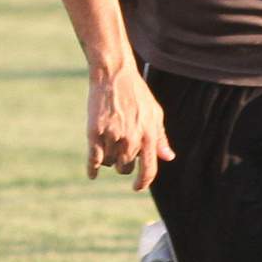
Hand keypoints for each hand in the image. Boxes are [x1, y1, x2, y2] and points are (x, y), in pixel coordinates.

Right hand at [86, 63, 173, 190]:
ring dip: (109, 159)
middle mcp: (132, 138)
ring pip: (110, 163)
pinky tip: (92, 173)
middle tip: (119, 150)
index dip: (142, 182)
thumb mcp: (154, 114)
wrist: (114, 75)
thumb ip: (160, 137)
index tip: (137, 187)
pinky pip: (94, 159)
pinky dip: (92, 169)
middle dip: (123, 164)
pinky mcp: (95, 132)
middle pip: (125, 168)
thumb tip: (168, 157)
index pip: (149, 169)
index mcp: (149, 135)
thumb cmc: (136, 94)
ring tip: (108, 144)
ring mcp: (113, 136)